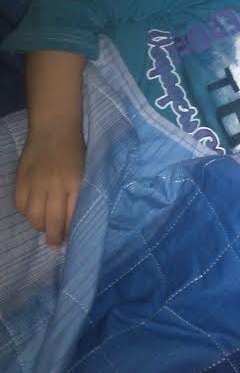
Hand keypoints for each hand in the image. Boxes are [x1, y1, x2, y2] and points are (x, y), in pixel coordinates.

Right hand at [15, 127, 84, 246]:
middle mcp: (54, 186)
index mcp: (75, 183)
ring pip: (33, 216)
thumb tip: (74, 216)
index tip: (69, 239)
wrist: (54, 129)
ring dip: (39, 225)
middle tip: (55, 243)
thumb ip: (79, 192)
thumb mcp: (85, 171)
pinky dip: (26, 212)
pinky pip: (20, 205)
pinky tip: (33, 211)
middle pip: (51, 220)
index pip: (71, 215)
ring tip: (45, 226)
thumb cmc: (76, 150)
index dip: (70, 231)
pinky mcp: (21, 180)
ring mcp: (35, 183)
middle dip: (54, 236)